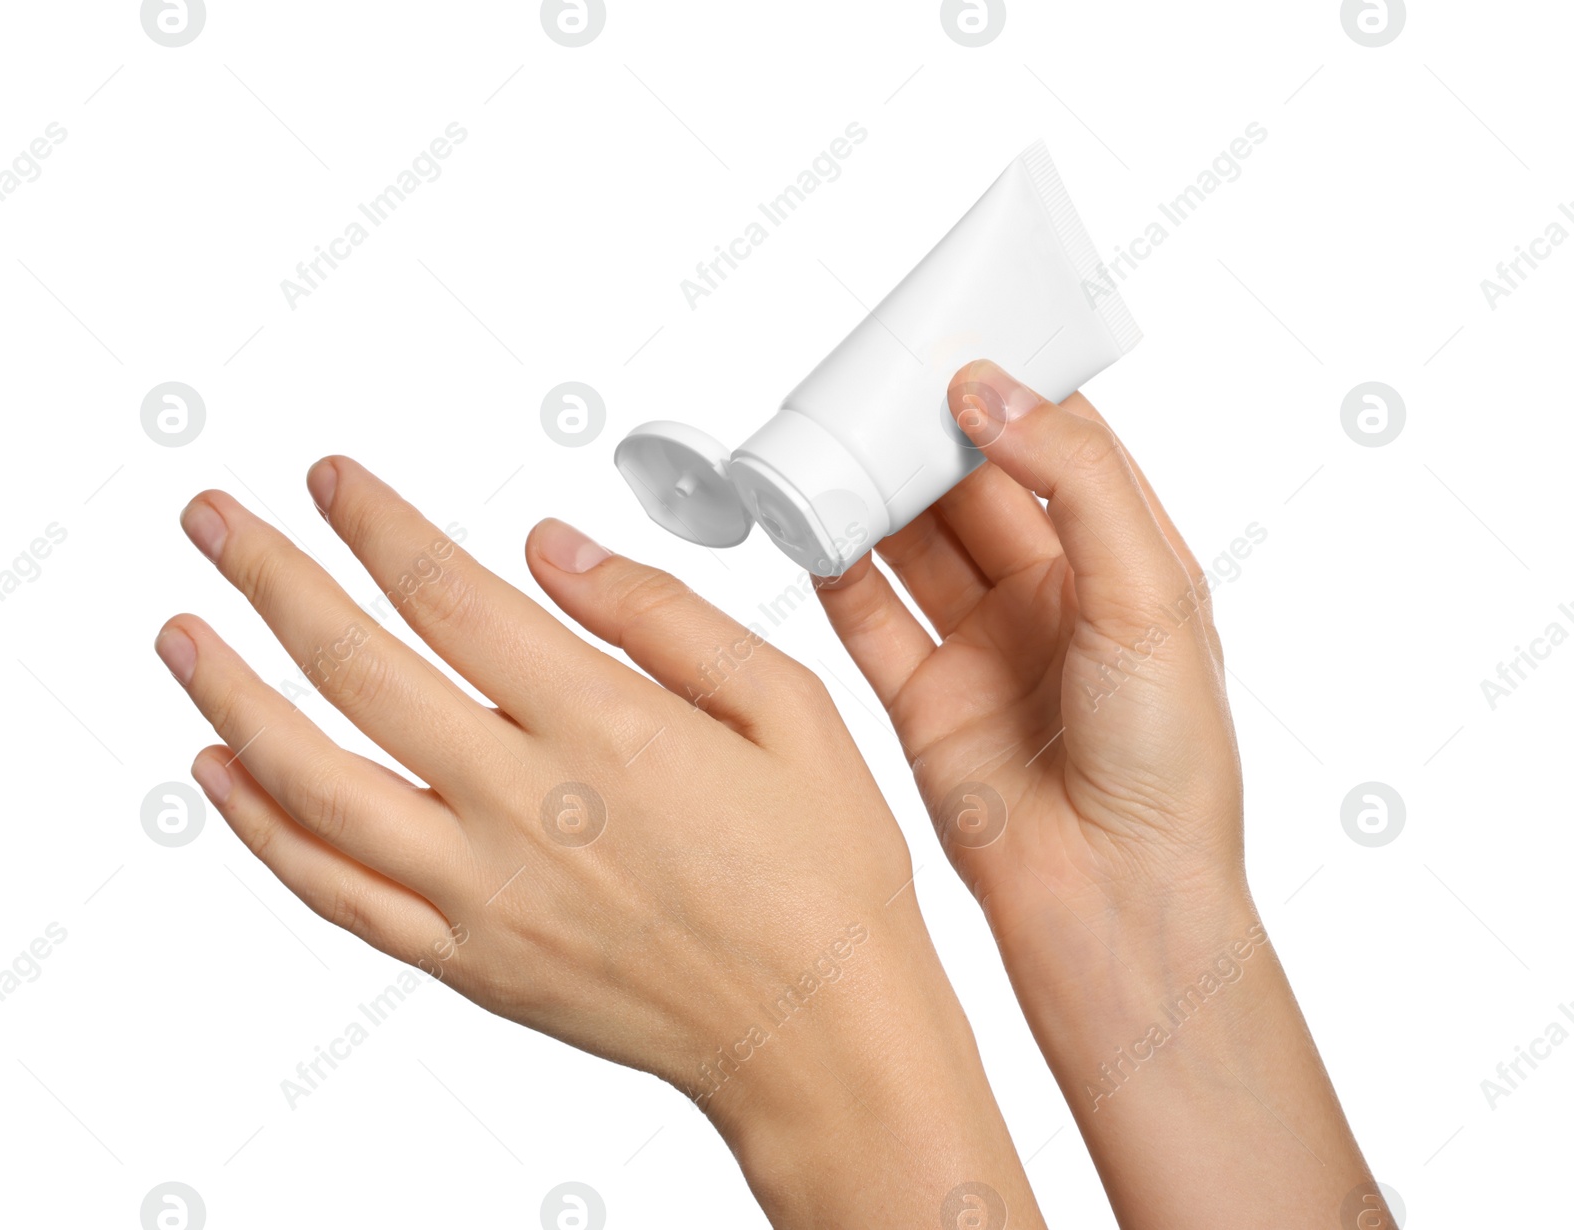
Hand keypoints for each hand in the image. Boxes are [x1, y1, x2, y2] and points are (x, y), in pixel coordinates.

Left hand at [154, 456, 1045, 1228]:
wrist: (816, 1035)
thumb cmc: (820, 874)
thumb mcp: (790, 707)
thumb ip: (663, 616)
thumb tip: (553, 548)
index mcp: (606, 726)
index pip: (450, 594)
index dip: (376, 524)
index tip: (331, 480)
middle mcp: (525, 804)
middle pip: (357, 666)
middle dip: (273, 577)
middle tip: (217, 522)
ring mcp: (483, 890)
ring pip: (313, 779)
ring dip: (233, 695)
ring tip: (184, 633)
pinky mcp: (467, 959)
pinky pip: (334, 890)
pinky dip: (261, 831)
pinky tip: (219, 776)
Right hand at [817, 358, 1240, 956]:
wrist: (1112, 900)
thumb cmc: (1166, 758)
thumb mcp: (1150, 594)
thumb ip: (1076, 480)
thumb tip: (986, 390)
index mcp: (1122, 564)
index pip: (1062, 447)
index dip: (1011, 392)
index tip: (953, 342)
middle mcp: (1050, 597)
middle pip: (973, 488)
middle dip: (925, 437)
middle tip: (870, 385)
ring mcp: (984, 647)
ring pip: (915, 544)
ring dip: (875, 494)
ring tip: (828, 441)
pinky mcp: (924, 699)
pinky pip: (870, 617)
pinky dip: (837, 570)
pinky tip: (810, 525)